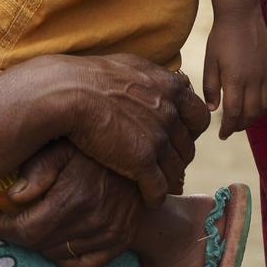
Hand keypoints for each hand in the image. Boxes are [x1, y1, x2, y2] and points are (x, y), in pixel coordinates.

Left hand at [0, 145, 142, 266]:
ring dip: (39, 243)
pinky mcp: (119, 242)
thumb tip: (12, 198)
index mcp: (73, 198)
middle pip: (38, 244)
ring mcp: (107, 235)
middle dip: (16, 234)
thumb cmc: (96, 147)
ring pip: (57, 254)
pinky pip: (83, 265)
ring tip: (32, 224)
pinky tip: (56, 239)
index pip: (25, 230)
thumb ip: (37, 169)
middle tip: (6, 221)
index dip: (1, 227)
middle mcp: (91, 222)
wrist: (142, 157)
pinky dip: (65, 257)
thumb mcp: (64, 146)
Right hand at [31, 52, 207, 205]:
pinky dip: (156, 196)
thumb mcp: (131, 66)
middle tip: (167, 165)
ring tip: (159, 186)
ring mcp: (158, 138)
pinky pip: (159, 188)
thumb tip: (167, 79)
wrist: (67, 92)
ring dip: (169, 179)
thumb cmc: (90, 77)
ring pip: (176, 169)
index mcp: (170, 88)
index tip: (178, 137)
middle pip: (188, 146)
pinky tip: (149, 200)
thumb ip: (154, 77)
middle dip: (179, 157)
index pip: (199, 117)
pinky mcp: (142, 161)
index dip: (190, 130)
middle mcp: (170, 113)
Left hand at [203, 5, 266, 137]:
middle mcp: (254, 80)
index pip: (234, 113)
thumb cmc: (221, 38)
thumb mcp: (210, 61)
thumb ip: (211, 86)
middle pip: (251, 113)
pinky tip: (260, 102)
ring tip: (244, 118)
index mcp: (235, 80)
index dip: (228, 127)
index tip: (222, 135)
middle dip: (241, 125)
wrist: (242, 15)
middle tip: (232, 128)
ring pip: (265, 105)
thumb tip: (213, 109)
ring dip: (255, 116)